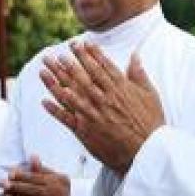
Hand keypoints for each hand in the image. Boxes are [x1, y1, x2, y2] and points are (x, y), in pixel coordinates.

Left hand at [0, 156, 69, 195]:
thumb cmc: (68, 192)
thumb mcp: (60, 177)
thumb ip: (44, 169)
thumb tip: (33, 156)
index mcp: (52, 183)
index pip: (34, 178)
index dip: (21, 176)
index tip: (10, 174)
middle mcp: (49, 194)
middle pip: (29, 189)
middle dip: (14, 187)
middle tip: (2, 184)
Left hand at [40, 43, 162, 174]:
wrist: (146, 152)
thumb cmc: (150, 124)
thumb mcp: (150, 95)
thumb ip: (139, 74)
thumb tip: (134, 55)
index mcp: (120, 88)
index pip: (102, 66)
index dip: (90, 54)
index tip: (81, 43)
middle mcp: (104, 98)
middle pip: (83, 77)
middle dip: (69, 63)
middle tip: (57, 53)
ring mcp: (94, 114)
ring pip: (71, 94)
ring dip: (56, 81)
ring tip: (44, 70)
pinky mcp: (87, 131)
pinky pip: (67, 118)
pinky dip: (55, 110)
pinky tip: (44, 101)